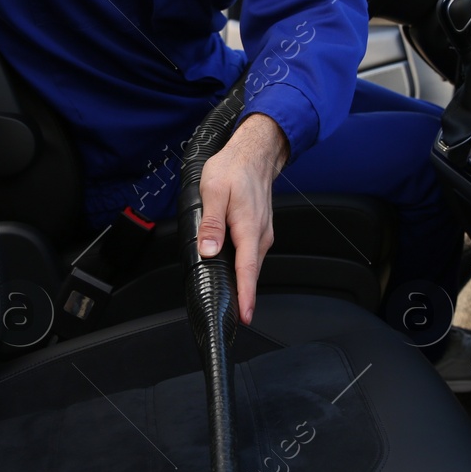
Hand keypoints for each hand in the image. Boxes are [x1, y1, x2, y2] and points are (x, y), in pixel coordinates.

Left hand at [197, 114, 288, 325]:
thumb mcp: (213, 191)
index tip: (245, 315)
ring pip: (252, 264)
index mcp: (248, 227)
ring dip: (244, 282)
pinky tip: (236, 272)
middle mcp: (260, 234)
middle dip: (245, 297)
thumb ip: (211, 224)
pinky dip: (246, 267)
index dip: (245, 295)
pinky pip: (252, 254)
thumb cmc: (233, 168)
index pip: (247, 269)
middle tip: (237, 318)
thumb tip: (208, 250)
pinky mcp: (259, 229)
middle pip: (251, 272)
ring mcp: (262, 232)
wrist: (254, 152)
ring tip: (235, 302)